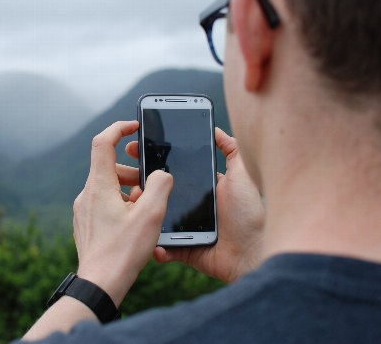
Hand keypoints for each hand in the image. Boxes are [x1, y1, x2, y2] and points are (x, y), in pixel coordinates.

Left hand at [74, 121, 172, 306]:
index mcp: (99, 186)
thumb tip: (161, 174)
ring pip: (107, 186)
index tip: (134, 127)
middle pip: (109, 167)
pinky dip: (120, 203)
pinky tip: (133, 223)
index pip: (102, 142)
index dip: (119, 128)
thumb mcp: (151, 215)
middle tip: (150, 186)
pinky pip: (103, 202)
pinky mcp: (85, 223)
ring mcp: (83, 209)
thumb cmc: (123, 251)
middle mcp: (86, 194)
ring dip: (128, 190)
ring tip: (144, 210)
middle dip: (133, 171)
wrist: (100, 284)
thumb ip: (160, 186)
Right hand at [125, 127, 264, 283]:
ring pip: (157, 219)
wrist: (254, 251)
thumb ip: (231, 150)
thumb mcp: (243, 174)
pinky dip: (156, 246)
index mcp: (202, 188)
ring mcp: (186, 229)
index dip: (154, 163)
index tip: (136, 150)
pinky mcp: (184, 250)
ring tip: (134, 205)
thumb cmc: (251, 212)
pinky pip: (164, 248)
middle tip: (126, 178)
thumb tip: (216, 129)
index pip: (173, 172)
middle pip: (160, 195)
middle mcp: (192, 207)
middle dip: (141, 186)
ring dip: (144, 214)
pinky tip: (149, 238)